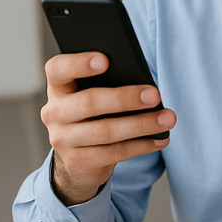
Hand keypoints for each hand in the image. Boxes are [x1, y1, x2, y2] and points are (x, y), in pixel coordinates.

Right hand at [41, 51, 175, 204]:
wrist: (78, 158)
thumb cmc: (93, 114)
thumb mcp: (92, 94)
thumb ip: (107, 82)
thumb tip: (142, 83)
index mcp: (58, 87)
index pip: (58, 69)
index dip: (79, 63)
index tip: (106, 60)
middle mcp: (54, 112)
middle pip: (89, 102)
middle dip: (126, 98)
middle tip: (154, 95)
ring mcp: (62, 139)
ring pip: (105, 131)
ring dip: (141, 125)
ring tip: (167, 119)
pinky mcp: (77, 161)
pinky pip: (114, 153)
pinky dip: (141, 146)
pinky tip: (160, 139)